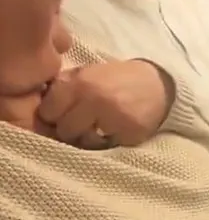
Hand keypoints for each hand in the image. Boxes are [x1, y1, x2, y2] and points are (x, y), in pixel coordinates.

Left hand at [38, 59, 174, 147]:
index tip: (61, 113)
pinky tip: (114, 130)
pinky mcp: (128, 133)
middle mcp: (94, 99)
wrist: (158, 85)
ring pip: (83, 142)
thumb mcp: (88, 73)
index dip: (53, 114)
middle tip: (82, 122)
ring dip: (87, 138)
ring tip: (98, 127)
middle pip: (63, 130)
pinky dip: (107, 141)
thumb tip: (39, 104)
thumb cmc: (116, 79)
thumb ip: (64, 86)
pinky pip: (105, 147)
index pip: (47, 111)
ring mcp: (112, 118)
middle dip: (69, 128)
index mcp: (80, 82)